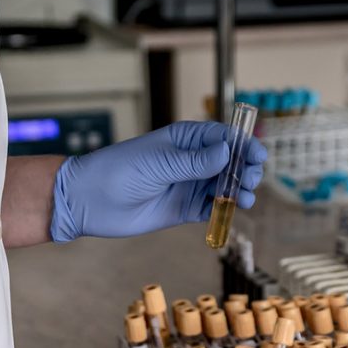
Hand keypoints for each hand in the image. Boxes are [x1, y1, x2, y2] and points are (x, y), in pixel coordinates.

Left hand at [50, 121, 266, 241]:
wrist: (91, 202)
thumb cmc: (119, 171)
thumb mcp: (160, 164)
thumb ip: (195, 162)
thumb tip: (226, 151)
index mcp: (184, 139)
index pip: (221, 136)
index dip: (242, 144)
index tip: (257, 154)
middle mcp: (190, 161)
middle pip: (229, 162)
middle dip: (244, 169)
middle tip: (250, 178)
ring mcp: (188, 185)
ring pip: (223, 186)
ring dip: (238, 190)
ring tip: (244, 198)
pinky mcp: (185, 209)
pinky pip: (212, 208)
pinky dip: (224, 209)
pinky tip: (231, 210)